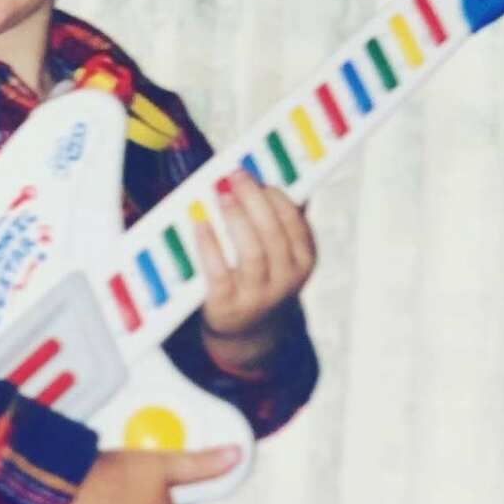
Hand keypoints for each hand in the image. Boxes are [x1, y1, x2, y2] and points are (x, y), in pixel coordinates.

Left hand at [196, 170, 315, 368]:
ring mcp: (256, 296)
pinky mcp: (226, 306)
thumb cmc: (261, 279)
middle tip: (236, 177)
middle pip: (273, 234)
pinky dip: (209, 245)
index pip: (295, 225)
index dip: (277, 198)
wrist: (246, 332)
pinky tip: (200, 224)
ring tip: (222, 197)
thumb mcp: (281, 257)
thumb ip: (281, 220)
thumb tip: (280, 172)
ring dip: (237, 219)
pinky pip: (219, 272)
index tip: (259, 177)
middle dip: (254, 200)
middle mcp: (285, 282)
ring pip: (252, 253)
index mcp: (302, 263)